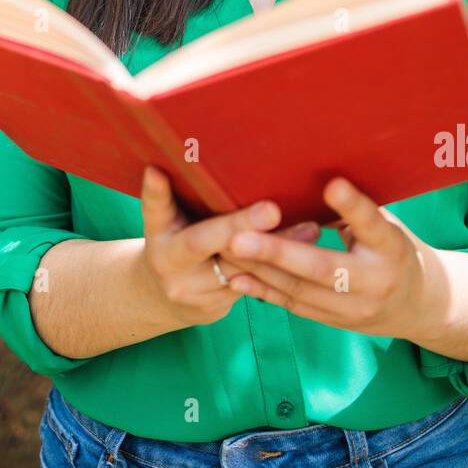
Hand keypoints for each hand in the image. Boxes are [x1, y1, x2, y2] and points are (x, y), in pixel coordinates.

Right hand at [139, 165, 319, 328]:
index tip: (157, 171)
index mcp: (157, 236)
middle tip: (272, 210)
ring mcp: (196, 292)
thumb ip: (166, 196)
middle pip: (206, 242)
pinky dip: (282, 268)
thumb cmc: (170, 240)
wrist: (162, 297)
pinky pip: (255, 285)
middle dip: (240, 225)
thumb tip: (166, 159)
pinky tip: (311, 253)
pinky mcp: (218, 308)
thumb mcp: (162, 220)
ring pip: (241, 268)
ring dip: (278, 249)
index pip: (156, 211)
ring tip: (311, 229)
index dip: (157, 193)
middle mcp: (172, 267)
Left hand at [219, 177, 431, 341]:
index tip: (332, 184)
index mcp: (392, 247)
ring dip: (258, 270)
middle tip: (238, 237)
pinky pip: (294, 305)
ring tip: (226, 250)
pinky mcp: (335, 322)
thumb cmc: (395, 249)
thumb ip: (355, 212)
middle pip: (322, 267)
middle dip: (277, 252)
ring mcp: (354, 308)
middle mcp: (375, 281)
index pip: (372, 224)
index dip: (352, 205)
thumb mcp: (386, 227)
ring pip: (299, 290)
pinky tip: (235, 276)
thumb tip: (311, 178)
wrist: (419, 306)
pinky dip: (263, 291)